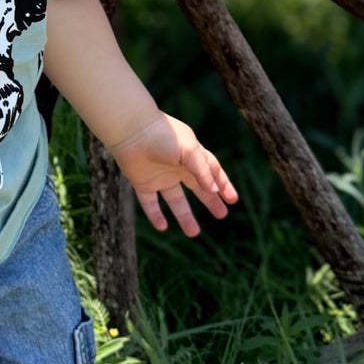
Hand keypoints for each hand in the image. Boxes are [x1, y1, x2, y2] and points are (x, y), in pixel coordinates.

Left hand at [108, 113, 238, 236]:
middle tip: (222, 215)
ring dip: (184, 216)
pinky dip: (155, 215)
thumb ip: (202, 170)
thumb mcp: (189, 150)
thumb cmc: (163, 135)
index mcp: (191, 155)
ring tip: (194, 233)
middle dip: (210, 201)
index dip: (222, 184)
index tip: (232, 199)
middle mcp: (177, 167)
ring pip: (175, 200)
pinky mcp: (142, 183)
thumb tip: (214, 190)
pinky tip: (162, 227)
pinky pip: (149, 203)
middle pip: (197, 188)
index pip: (211, 172)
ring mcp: (159, 176)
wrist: (131, 130)